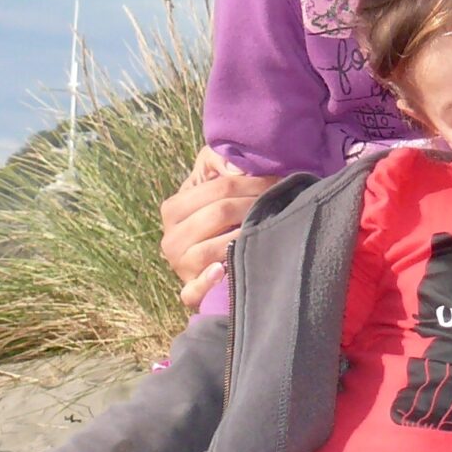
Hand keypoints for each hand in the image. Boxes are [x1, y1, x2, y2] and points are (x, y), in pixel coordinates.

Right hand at [158, 148, 275, 307]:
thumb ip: (218, 161)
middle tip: (281, 203)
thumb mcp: (211, 176)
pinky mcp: (189, 291)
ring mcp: (179, 265)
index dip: (252, 184)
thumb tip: (236, 168)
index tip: (278, 183)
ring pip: (211, 249)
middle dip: (254, 206)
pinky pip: (194, 290)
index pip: (218, 190)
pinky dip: (207, 282)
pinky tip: (223, 271)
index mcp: (173, 208)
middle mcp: (171, 238)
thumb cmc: (215, 208)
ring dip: (242, 239)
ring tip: (267, 230)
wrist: (210, 251)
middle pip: (218, 214)